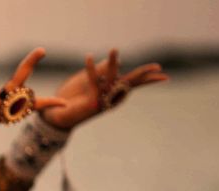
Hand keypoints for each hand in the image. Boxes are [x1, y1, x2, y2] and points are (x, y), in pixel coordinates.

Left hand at [40, 49, 167, 129]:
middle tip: (158, 67)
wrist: (55, 113)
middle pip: (131, 84)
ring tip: (114, 49)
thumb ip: (103, 70)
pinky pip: (93, 82)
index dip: (147, 77)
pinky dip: (91, 69)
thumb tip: (121, 62)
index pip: (133, 82)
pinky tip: (89, 57)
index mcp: (112, 91)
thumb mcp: (88, 79)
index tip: (162, 72)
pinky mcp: (92, 102)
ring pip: (113, 79)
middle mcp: (110, 97)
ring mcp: (102, 100)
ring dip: (112, 64)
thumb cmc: (72, 96)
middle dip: (144, 75)